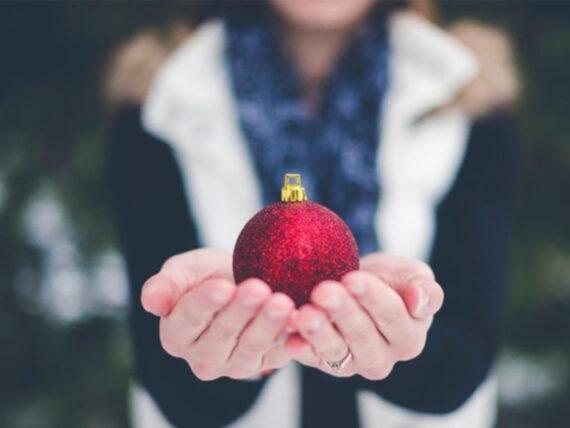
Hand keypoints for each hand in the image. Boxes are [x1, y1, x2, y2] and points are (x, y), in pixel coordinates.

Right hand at [141, 248, 294, 380]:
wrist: (242, 282)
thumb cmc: (209, 275)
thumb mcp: (186, 270)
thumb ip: (167, 284)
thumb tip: (150, 301)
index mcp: (177, 334)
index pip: (188, 320)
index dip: (205, 303)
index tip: (222, 286)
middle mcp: (203, 357)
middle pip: (222, 335)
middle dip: (241, 311)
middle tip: (259, 288)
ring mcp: (235, 364)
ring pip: (251, 348)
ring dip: (268, 325)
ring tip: (282, 302)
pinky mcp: (265, 363)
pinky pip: (278, 353)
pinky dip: (290, 338)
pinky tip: (300, 321)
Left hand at [285, 253, 443, 379]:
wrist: (357, 286)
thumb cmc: (388, 281)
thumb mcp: (411, 275)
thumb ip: (424, 288)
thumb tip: (420, 301)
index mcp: (409, 338)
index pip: (392, 317)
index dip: (372, 298)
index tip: (352, 279)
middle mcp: (382, 357)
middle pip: (361, 335)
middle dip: (342, 312)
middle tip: (323, 291)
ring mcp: (351, 363)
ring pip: (335, 350)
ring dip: (318, 332)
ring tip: (304, 314)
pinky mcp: (324, 363)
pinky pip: (311, 358)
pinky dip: (300, 349)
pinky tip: (289, 338)